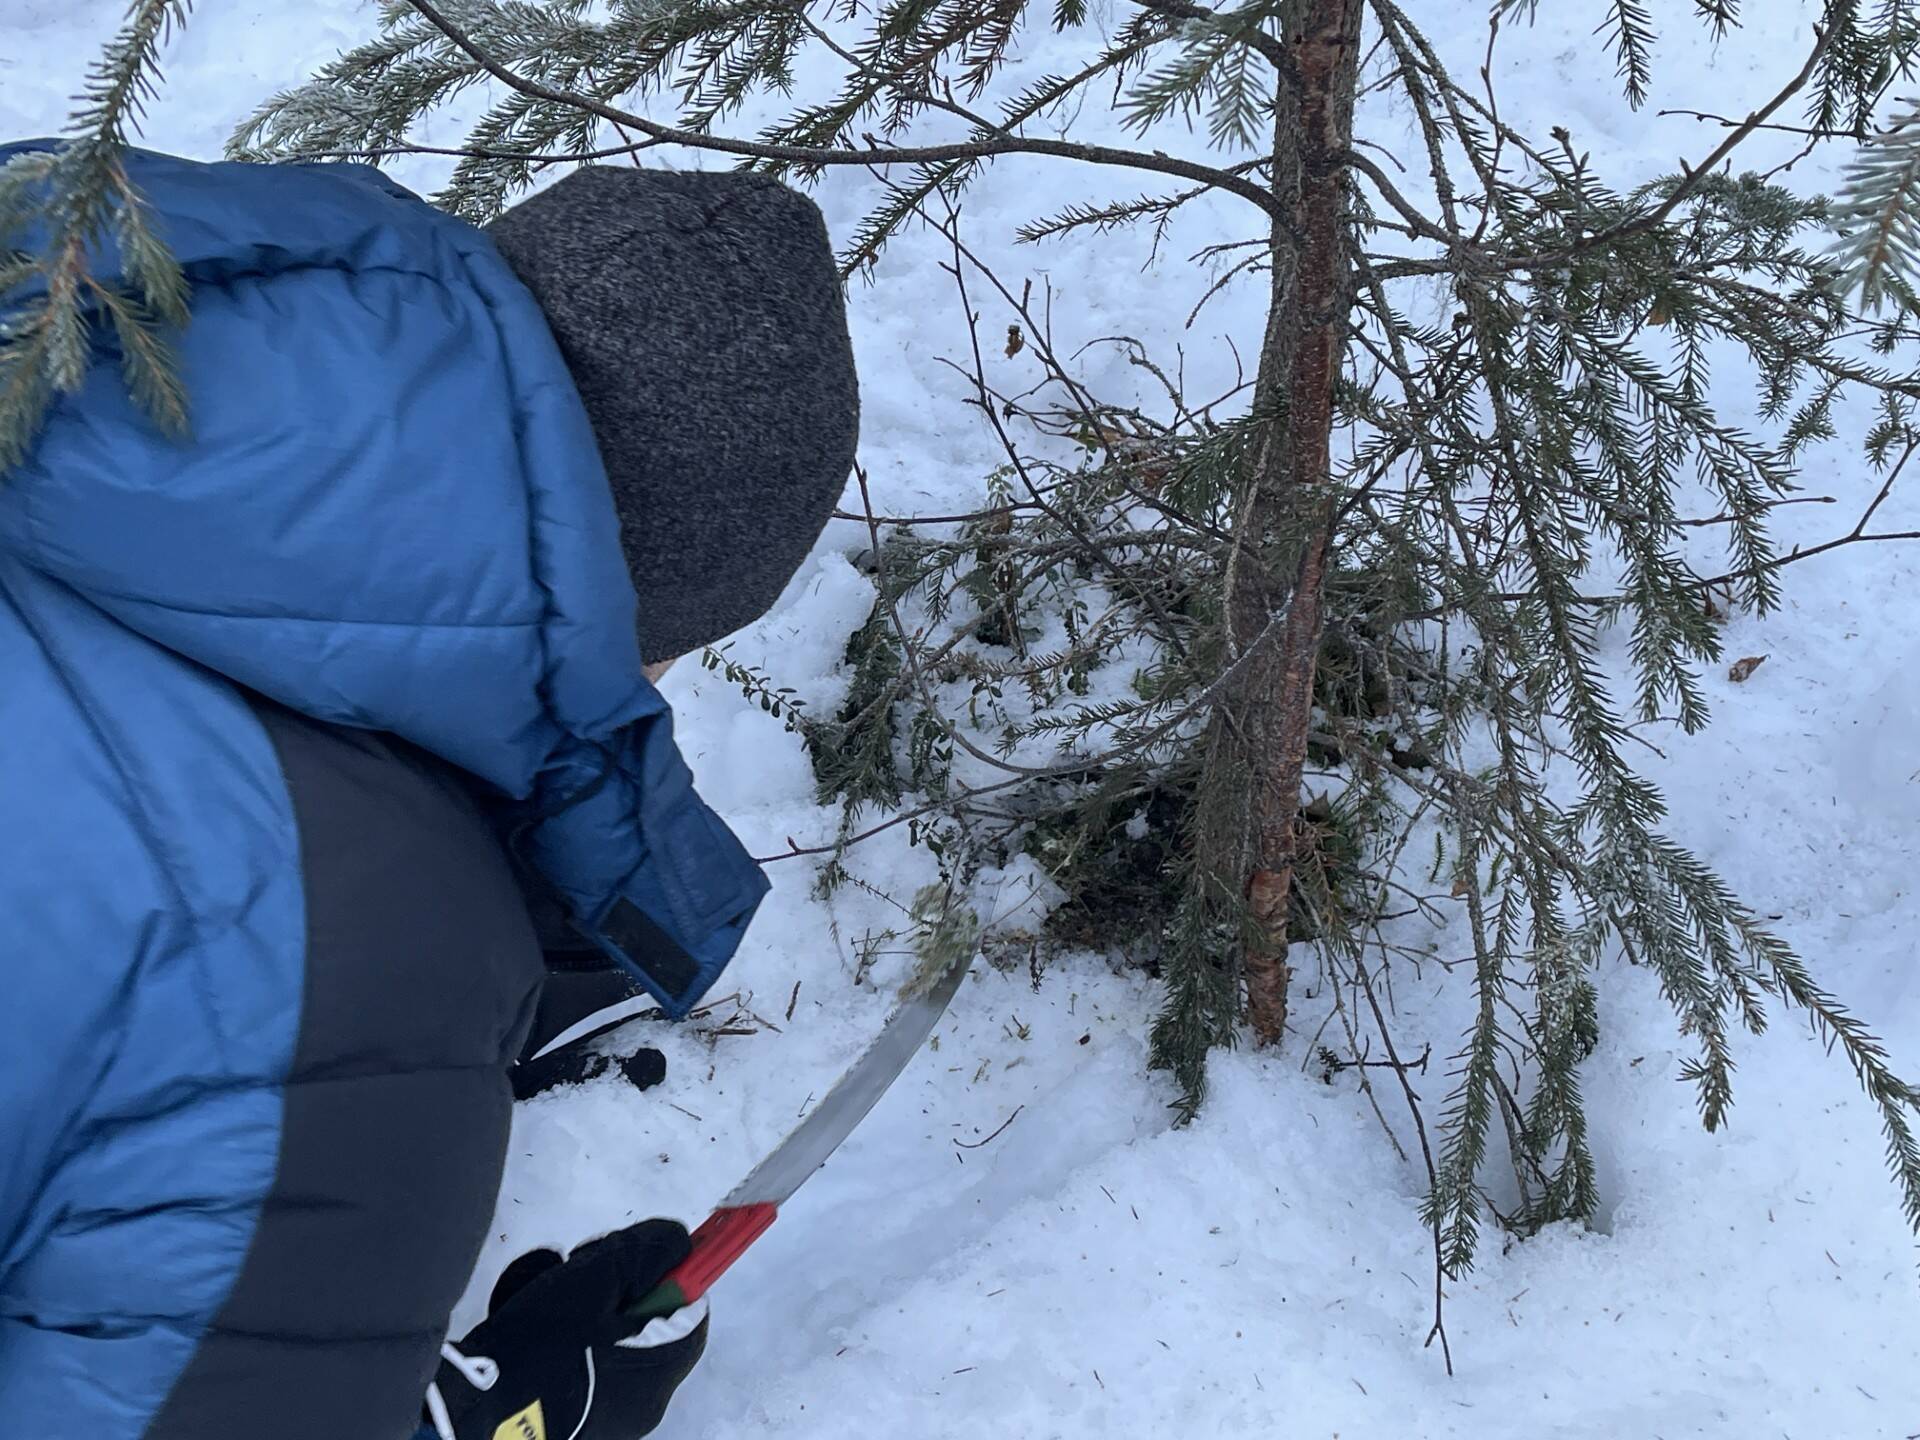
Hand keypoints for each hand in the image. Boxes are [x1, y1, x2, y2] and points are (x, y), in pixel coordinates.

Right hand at [425, 1220, 707, 1439]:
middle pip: (650, 1324)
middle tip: (580, 1269)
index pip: (692, 1309)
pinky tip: (527, 1321)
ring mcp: (610, 1420)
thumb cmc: (543, 1342)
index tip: (632, 1254)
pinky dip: (565, 1339)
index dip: (668, 1272)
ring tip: (544, 1290)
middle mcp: (644, 1403)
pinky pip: (584, 1367)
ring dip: (584, 1307)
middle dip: (617, 1286)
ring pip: (611, 1341)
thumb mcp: (597, 1279)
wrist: (473, 1407)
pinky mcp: (576, 1423)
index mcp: (660, 1371)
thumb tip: (680, 1242)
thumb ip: (646, 1252)